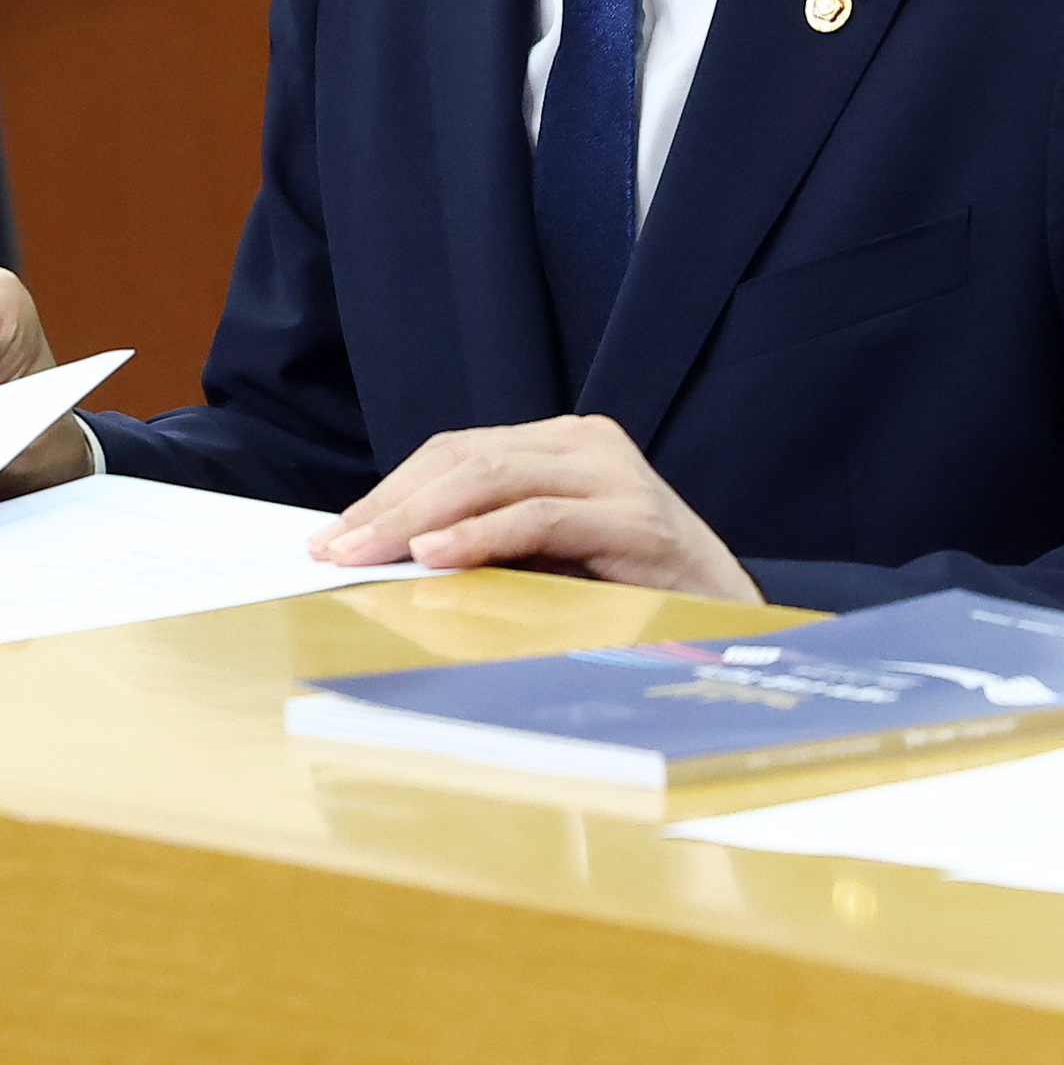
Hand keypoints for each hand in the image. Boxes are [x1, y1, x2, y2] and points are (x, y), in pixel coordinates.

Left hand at [316, 416, 758, 599]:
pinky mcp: (633, 516)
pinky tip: (434, 558)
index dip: (391, 492)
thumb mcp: (546, 559)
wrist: (729, 621)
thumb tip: (390, 558)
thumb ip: (487, 542)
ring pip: (492, 479)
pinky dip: (479, 537)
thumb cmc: (630, 595)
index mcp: (563, 444)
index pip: (457, 453)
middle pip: (464, 459)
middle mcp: (586, 443)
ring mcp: (612, 473)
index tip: (336, 533)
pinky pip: (538, 517)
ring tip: (366, 554)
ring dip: (417, 521)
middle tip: (334, 548)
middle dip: (390, 507)